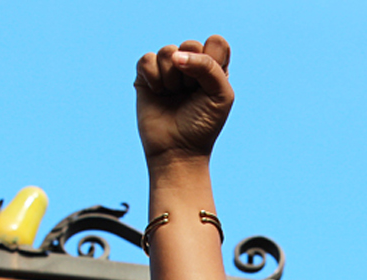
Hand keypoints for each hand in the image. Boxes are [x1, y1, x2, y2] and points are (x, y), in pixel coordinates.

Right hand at [135, 36, 233, 166]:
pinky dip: (153, 78)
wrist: (177, 150)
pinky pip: (146, 60)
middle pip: (190, 44)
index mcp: (213, 67)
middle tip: (190, 94)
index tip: (209, 84)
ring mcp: (167, 69)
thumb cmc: (203, 125)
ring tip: (173, 95)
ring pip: (167, 51)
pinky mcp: (146, 76)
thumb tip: (176, 55)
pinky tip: (158, 93)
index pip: (215, 42)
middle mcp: (190, 65)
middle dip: (190, 73)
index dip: (212, 59)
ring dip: (171, 78)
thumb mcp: (220, 94)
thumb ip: (208, 66)